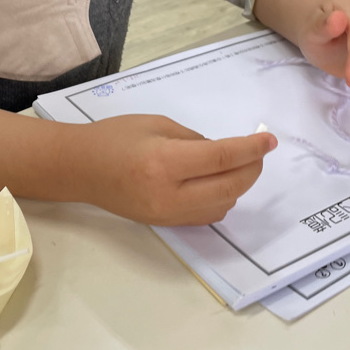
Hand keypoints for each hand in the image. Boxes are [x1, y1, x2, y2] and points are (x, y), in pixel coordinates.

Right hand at [76, 114, 276, 225]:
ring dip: (237, 185)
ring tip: (236, 164)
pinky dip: (221, 198)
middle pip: (229, 187)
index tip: (269, 139)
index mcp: (165, 162)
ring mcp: (168, 215)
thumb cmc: (115, 137)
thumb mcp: (157, 124)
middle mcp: (169, 195)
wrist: (81, 168)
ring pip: (222, 205)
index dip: (250, 149)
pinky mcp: (166, 225)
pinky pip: (206, 216)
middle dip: (251, 168)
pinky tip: (217, 182)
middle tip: (258, 151)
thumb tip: (224, 153)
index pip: (221, 159)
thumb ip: (194, 140)